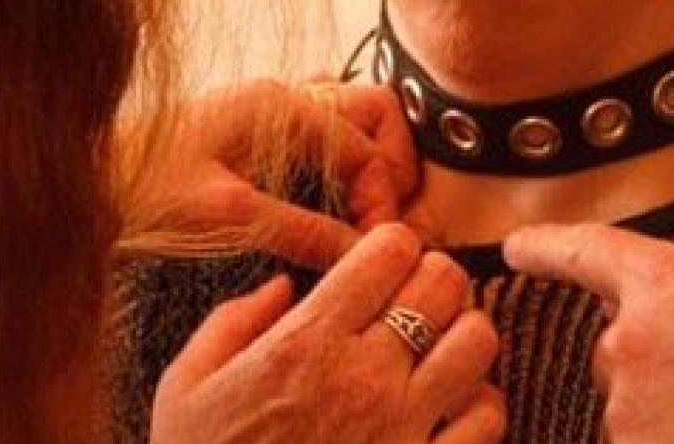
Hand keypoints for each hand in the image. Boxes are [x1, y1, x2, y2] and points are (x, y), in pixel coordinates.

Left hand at [125, 79, 421, 267]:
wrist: (88, 180)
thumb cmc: (146, 191)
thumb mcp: (231, 216)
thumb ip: (303, 230)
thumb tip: (364, 253)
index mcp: (280, 107)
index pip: (365, 144)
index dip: (383, 197)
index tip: (375, 243)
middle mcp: (280, 98)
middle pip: (371, 111)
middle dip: (388, 164)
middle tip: (378, 220)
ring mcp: (267, 111)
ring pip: (348, 117)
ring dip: (365, 160)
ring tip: (360, 214)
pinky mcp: (252, 132)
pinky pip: (317, 130)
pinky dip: (336, 159)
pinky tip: (328, 199)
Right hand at [152, 223, 504, 443]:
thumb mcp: (185, 388)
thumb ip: (232, 322)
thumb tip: (282, 285)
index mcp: (305, 342)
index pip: (391, 249)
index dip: (392, 247)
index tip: (379, 267)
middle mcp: (364, 377)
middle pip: (445, 282)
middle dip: (433, 278)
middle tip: (414, 298)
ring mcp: (402, 430)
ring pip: (479, 341)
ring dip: (463, 334)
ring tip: (437, 348)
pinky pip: (488, 418)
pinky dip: (479, 404)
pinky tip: (451, 407)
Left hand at [504, 223, 673, 443]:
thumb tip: (650, 304)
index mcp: (669, 284)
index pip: (589, 252)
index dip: (547, 247)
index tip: (515, 248)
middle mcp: (635, 342)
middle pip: (618, 351)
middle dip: (658, 366)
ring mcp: (632, 411)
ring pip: (633, 410)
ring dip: (673, 417)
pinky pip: (643, 443)